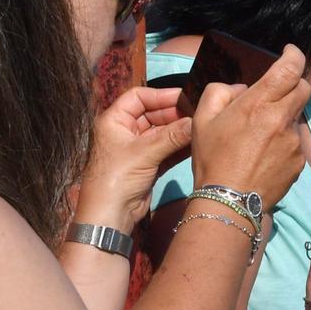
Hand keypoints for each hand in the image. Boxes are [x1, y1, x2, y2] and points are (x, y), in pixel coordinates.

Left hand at [75, 85, 193, 229]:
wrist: (109, 214)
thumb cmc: (117, 178)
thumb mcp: (145, 152)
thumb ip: (172, 136)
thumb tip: (197, 121)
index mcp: (114, 120)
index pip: (138, 97)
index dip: (161, 95)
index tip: (184, 96)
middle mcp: (124, 131)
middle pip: (153, 114)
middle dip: (174, 114)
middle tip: (198, 114)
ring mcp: (136, 149)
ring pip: (161, 133)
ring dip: (179, 131)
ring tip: (200, 128)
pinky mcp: (147, 164)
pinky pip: (166, 150)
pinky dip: (179, 147)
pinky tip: (196, 144)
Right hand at [190, 43, 310, 207]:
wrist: (229, 201)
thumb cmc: (213, 158)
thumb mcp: (203, 119)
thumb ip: (220, 92)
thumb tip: (241, 90)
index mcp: (260, 104)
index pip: (290, 68)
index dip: (294, 55)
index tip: (290, 52)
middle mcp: (283, 119)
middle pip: (303, 89)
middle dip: (292, 84)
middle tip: (275, 92)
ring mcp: (294, 142)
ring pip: (296, 117)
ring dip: (283, 117)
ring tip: (259, 136)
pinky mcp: (299, 161)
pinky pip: (294, 142)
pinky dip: (283, 142)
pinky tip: (264, 155)